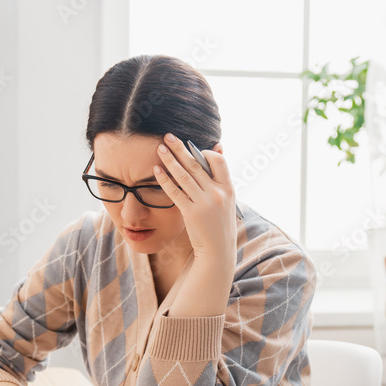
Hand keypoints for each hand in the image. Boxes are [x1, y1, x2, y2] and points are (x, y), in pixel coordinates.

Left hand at [153, 133, 236, 264]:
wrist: (218, 250)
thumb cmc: (220, 223)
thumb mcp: (227, 199)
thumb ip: (221, 175)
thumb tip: (218, 146)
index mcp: (229, 188)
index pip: (218, 161)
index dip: (204, 152)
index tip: (192, 149)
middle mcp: (218, 193)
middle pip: (196, 165)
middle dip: (180, 149)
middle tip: (168, 136)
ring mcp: (204, 203)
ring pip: (184, 176)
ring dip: (170, 160)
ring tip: (160, 149)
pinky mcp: (191, 213)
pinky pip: (175, 192)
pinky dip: (165, 180)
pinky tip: (157, 170)